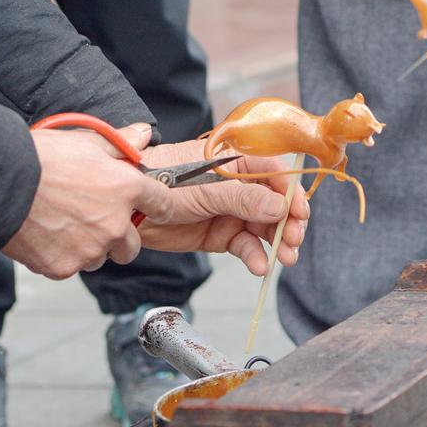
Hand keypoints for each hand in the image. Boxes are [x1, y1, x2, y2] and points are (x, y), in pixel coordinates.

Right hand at [2, 124, 171, 278]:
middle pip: (131, 246)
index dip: (158, 205)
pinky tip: (46, 233)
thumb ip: (120, 143)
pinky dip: (62, 255)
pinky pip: (70, 266)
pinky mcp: (64, 267)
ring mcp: (90, 250)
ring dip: (90, 248)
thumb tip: (144, 134)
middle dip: (119, 236)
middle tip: (95, 219)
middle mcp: (114, 224)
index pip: (162, 204)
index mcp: (126, 189)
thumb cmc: (40, 159)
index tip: (153, 207)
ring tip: (63, 224)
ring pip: (100, 258)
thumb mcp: (85, 140)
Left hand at [136, 140, 309, 275]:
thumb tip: (280, 206)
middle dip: (288, 223)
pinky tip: (259, 265)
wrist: (126, 207)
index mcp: (236, 161)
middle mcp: (238, 185)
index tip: (300, 213)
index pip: (275, 173)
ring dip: (277, 242)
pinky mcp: (220, 234)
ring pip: (265, 227)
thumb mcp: (204, 188)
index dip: (291, 193)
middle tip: (293, 240)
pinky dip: (255, 255)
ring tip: (285, 258)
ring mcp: (230, 210)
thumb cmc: (159, 181)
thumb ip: (242, 197)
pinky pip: (246, 245)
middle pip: (276, 203)